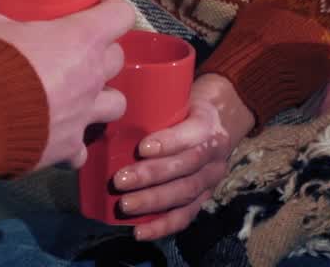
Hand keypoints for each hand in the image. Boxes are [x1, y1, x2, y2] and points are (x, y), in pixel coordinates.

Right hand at [0, 0, 134, 170]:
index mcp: (80, 38)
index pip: (121, 15)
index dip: (112, 10)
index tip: (97, 9)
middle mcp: (92, 76)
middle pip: (118, 59)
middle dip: (103, 53)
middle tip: (78, 51)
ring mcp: (84, 115)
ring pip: (116, 104)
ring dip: (101, 99)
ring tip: (80, 97)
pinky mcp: (68, 148)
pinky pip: (82, 148)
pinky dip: (72, 144)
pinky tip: (56, 137)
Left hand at [109, 73, 254, 240]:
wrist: (218, 124)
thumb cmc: (185, 107)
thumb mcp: (179, 97)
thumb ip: (155, 102)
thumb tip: (111, 99)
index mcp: (207, 126)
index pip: (190, 137)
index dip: (168, 144)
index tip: (141, 148)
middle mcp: (214, 156)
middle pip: (184, 170)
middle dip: (151, 177)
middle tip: (120, 180)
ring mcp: (210, 181)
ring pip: (184, 194)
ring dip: (152, 202)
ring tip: (124, 205)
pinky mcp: (204, 199)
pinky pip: (185, 217)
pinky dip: (162, 226)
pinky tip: (139, 231)